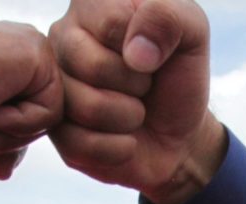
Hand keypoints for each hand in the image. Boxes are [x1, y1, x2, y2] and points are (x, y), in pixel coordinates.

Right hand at [0, 22, 61, 186]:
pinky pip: (51, 111)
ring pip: (48, 121)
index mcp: (2, 67)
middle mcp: (18, 52)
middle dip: (3, 144)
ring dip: (7, 138)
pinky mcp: (37, 52)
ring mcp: (31, 48)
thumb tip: (7, 169)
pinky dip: (17, 123)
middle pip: (40, 123)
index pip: (24, 122)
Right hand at [48, 0, 226, 203]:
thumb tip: (135, 52)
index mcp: (91, 5)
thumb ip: (169, 17)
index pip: (111, 23)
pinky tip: (123, 138)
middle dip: (135, 85)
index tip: (154, 54)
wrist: (177, 134)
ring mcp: (53, 86)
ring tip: (134, 111)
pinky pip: (81, 144)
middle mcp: (62, 38)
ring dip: (128, 118)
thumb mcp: (191, 34)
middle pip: (92, 66)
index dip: (145, 48)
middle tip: (144, 85)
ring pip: (86, 107)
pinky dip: (117, 148)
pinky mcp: (54, 130)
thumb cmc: (178, 76)